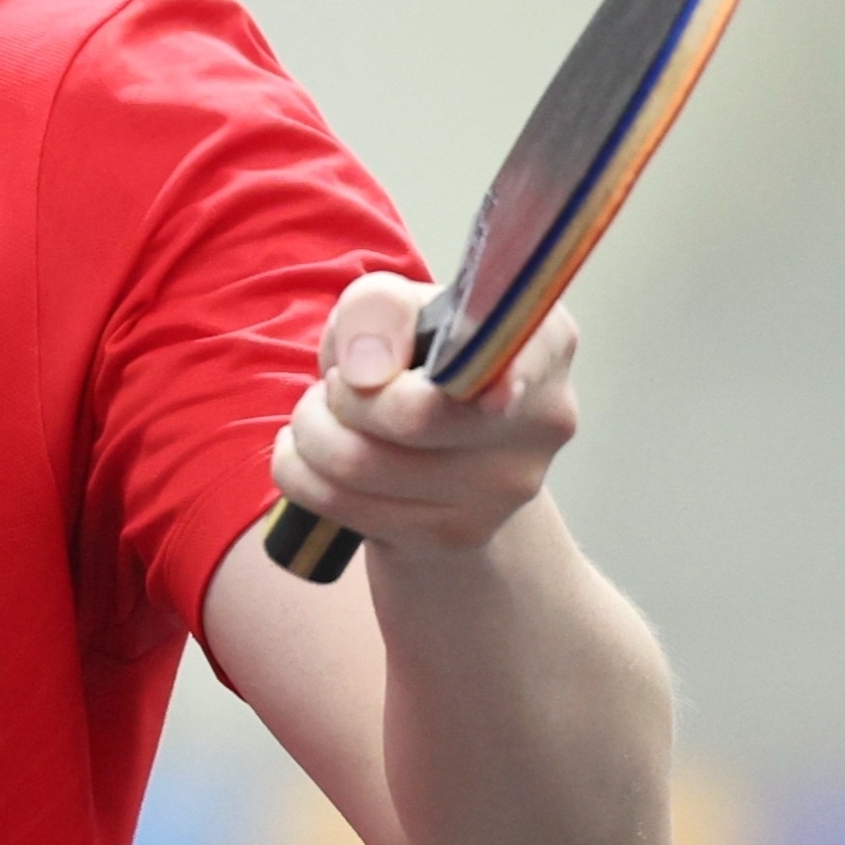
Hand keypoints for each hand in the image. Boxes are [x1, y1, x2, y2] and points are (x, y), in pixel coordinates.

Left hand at [269, 271, 582, 558]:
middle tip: (335, 384)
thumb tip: (365, 370)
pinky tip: (315, 455)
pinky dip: (301, 473)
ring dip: (311, 432)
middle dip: (341, 395)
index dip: (445, 360)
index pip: (502, 355)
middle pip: (413, 416)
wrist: (443, 461)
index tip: (396, 363)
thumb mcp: (396, 311)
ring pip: (361, 465)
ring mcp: (505, 489)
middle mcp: (542, 419)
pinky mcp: (457, 536)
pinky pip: (340, 504)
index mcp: (543, 342)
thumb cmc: (419, 365)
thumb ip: (379, 308)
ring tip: (319, 417)